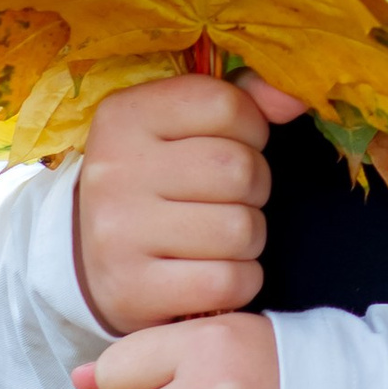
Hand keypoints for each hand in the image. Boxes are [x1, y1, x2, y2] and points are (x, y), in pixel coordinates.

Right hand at [72, 69, 306, 337]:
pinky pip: (228, 282)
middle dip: (254, 187)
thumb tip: (293, 98)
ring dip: (248, 238)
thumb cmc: (156, 183)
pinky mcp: (133, 291)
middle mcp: (113, 171)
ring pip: (240, 230)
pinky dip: (239, 281)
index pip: (225, 105)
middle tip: (231, 198)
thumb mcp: (181, 127)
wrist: (94, 260)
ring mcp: (117, 235)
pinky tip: (214, 273)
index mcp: (124, 116)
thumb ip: (243, 100)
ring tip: (221, 237)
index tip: (234, 146)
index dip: (251, 129)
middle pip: (238, 169)